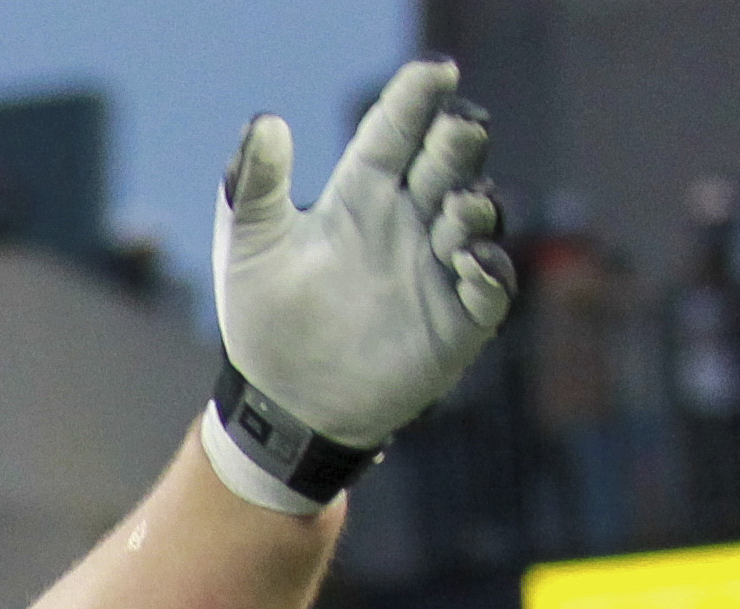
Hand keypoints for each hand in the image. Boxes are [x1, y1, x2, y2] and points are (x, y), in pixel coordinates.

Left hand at [212, 58, 514, 451]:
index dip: (417, 98)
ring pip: (476, 218)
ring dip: (474, 204)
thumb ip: (254, 186)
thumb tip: (265, 122)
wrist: (282, 404)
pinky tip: (469, 260)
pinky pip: (490, 287)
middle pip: (447, 163)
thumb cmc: (264, 319)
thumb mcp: (249, 248)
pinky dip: (489, 270)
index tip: (435, 73)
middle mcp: (408, 221)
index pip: (396, 131)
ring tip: (459, 203)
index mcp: (362, 193)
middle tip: (459, 127)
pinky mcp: (457, 319)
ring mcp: (436, 268)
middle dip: (459, 141)